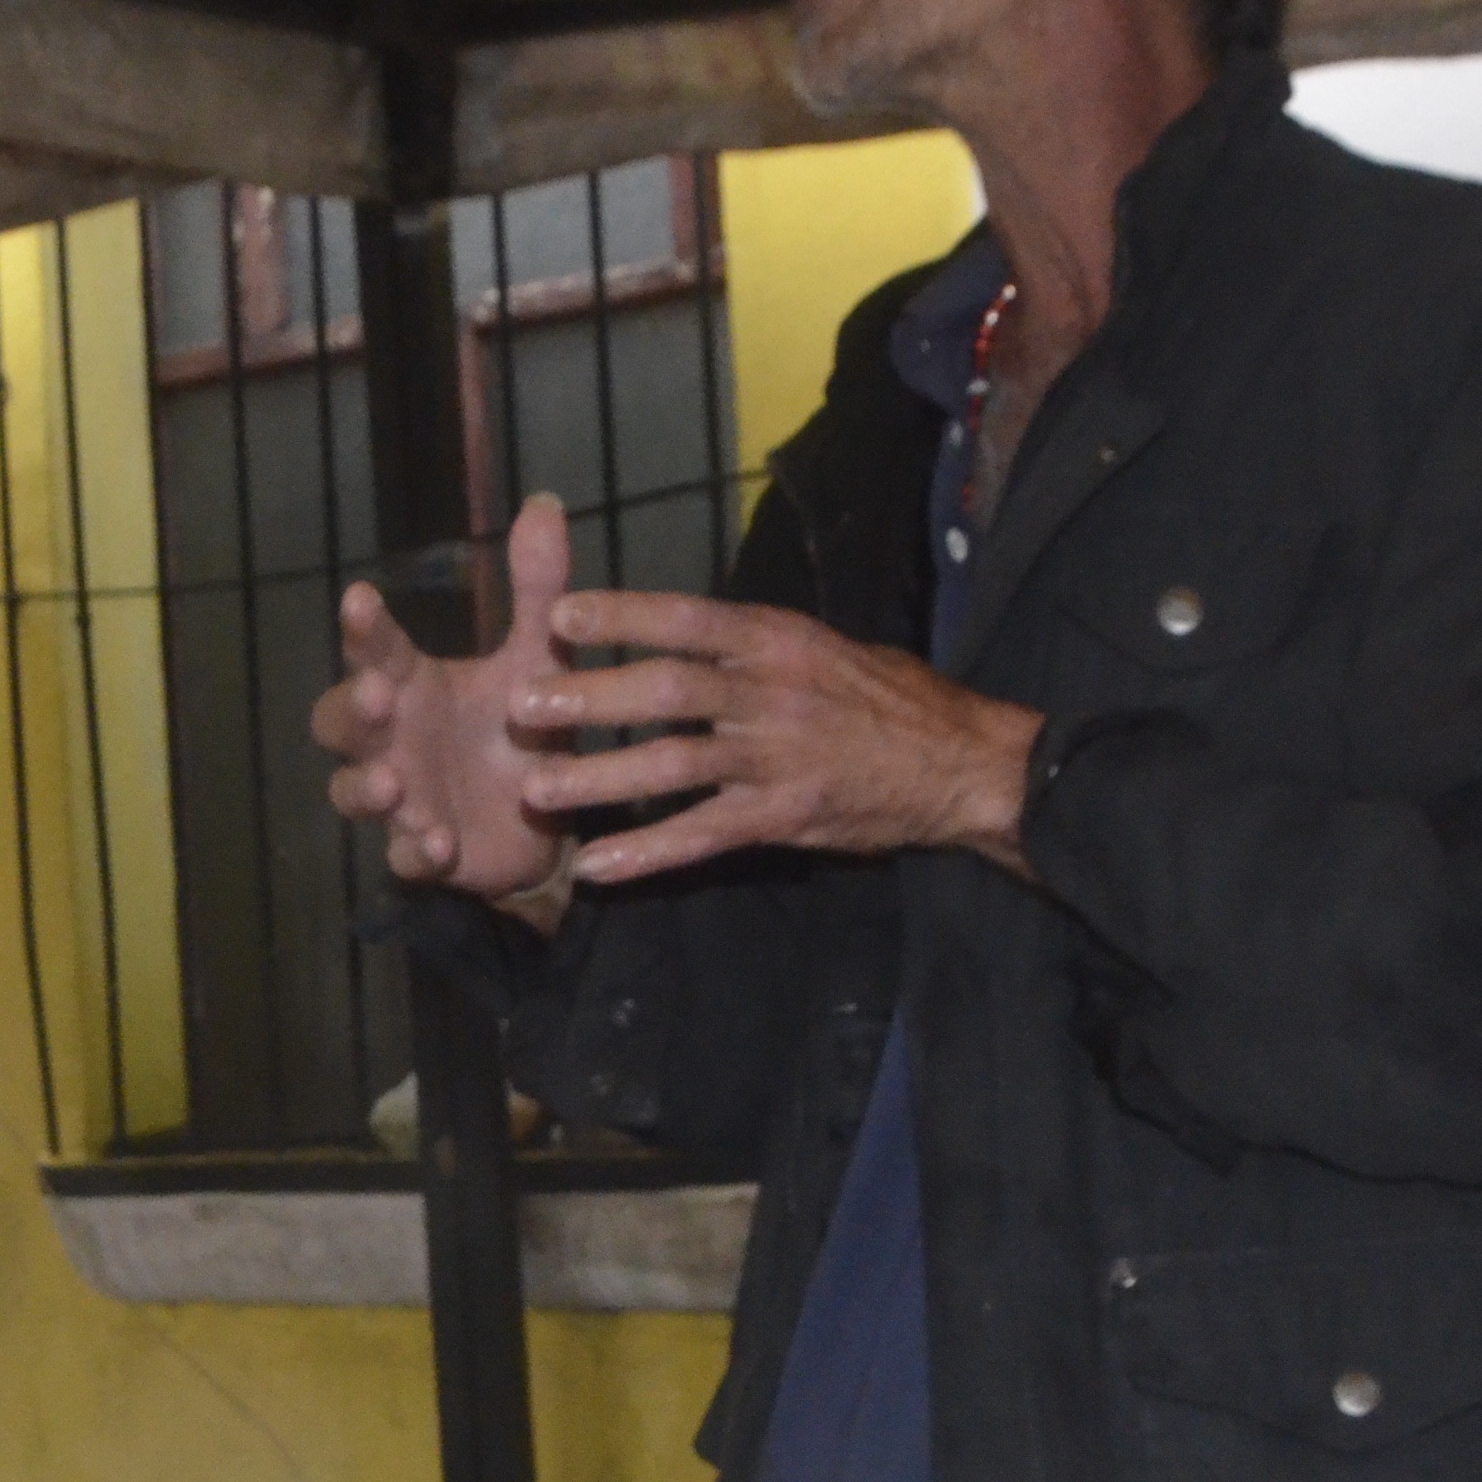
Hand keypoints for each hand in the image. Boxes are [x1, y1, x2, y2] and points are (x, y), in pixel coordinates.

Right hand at [315, 496, 580, 920]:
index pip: (374, 650)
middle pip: (338, 722)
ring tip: (395, 783)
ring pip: (352, 792)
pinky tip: (436, 843)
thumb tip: (546, 502)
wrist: (543, 818)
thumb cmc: (522, 726)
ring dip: (366, 788)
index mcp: (412, 684)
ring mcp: (403, 798)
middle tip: (376, 696)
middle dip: (349, 711)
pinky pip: (404, 857)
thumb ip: (537, 590)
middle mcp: (393, 739)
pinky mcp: (426, 851)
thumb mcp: (539, 658)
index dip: (363, 628)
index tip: (361, 597)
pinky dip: (415, 850)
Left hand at [514, 592, 1043, 886]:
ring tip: (538, 789)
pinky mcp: (783, 818)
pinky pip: (704, 836)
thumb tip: (686, 631)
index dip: (624, 615)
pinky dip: (648, 852)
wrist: (959, 763)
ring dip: (601, 778)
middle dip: (590, 696)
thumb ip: (754, 645)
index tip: (561, 615)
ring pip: (675, 765)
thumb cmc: (889, 698)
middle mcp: (772, 694)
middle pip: (668, 690)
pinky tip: (598, 866)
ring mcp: (776, 759)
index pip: (689, 619)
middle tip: (523, 703)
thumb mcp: (824, 647)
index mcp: (778, 640)